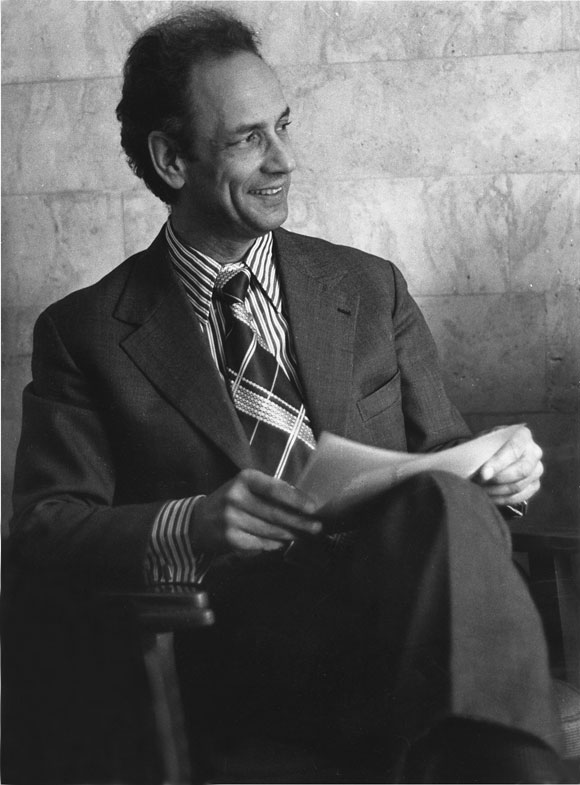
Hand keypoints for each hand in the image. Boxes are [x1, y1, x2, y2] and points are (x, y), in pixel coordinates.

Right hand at [191, 469, 321, 553]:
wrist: (198, 521)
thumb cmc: (231, 501)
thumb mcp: (246, 487)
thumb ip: (270, 491)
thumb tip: (302, 502)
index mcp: (244, 479)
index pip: (275, 489)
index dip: (296, 499)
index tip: (313, 508)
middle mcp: (236, 497)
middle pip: (275, 513)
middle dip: (299, 522)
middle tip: (316, 527)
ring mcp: (231, 519)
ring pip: (270, 530)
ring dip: (290, 535)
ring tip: (302, 535)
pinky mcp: (230, 538)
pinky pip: (260, 543)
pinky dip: (274, 544)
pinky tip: (282, 543)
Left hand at [476, 425, 542, 506]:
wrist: (495, 451)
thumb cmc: (489, 445)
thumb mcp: (485, 440)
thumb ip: (483, 450)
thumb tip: (478, 469)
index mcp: (523, 435)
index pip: (513, 450)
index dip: (498, 463)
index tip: (483, 474)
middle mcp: (534, 451)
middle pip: (522, 470)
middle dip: (498, 479)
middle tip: (479, 483)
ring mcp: (537, 469)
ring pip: (519, 486)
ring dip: (496, 491)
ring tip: (480, 489)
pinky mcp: (535, 484)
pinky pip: (520, 497)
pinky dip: (502, 499)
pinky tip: (489, 496)